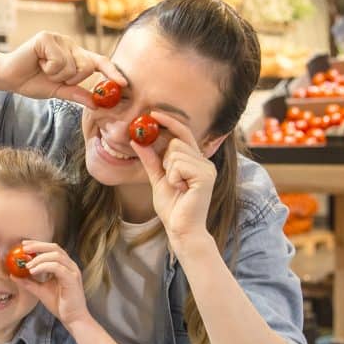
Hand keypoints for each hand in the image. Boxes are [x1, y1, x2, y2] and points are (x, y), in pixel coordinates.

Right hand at [0, 31, 126, 107]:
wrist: (9, 78)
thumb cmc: (33, 81)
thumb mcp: (59, 91)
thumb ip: (77, 94)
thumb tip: (96, 104)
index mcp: (75, 56)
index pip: (98, 62)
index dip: (112, 72)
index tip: (124, 84)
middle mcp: (70, 45)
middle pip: (86, 66)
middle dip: (71, 79)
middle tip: (54, 77)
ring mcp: (59, 39)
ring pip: (72, 65)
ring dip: (57, 75)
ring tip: (43, 69)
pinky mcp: (47, 37)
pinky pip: (59, 61)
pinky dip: (49, 68)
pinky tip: (38, 63)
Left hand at [11, 241, 89, 326]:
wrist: (72, 318)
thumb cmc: (60, 304)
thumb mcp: (40, 291)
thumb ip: (29, 282)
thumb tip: (13, 275)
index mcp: (65, 266)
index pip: (52, 249)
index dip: (38, 245)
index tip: (24, 245)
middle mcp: (70, 266)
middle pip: (54, 248)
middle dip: (38, 246)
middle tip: (24, 249)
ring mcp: (72, 271)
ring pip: (56, 255)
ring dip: (39, 258)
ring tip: (28, 266)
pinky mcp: (72, 279)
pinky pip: (57, 267)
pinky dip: (44, 266)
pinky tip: (34, 271)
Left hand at [131, 111, 216, 245]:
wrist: (181, 229)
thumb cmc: (173, 208)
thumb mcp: (157, 179)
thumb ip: (150, 160)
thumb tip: (137, 141)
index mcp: (195, 161)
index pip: (183, 133)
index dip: (170, 121)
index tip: (153, 114)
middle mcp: (204, 162)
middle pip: (176, 142)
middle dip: (165, 159)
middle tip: (171, 179)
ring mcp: (207, 168)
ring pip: (176, 152)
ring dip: (169, 171)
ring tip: (177, 187)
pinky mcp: (205, 176)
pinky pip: (179, 164)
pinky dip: (173, 177)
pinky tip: (181, 189)